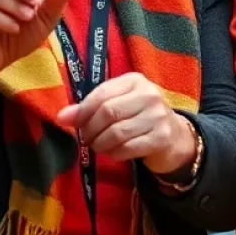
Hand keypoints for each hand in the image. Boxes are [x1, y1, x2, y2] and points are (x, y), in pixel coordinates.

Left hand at [56, 72, 196, 176]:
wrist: (173, 135)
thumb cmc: (138, 116)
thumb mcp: (117, 104)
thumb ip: (90, 108)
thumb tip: (62, 117)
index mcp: (135, 81)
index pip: (102, 93)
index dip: (83, 110)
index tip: (73, 123)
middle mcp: (149, 94)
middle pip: (108, 112)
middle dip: (90, 130)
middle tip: (87, 139)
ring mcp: (158, 116)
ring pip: (116, 133)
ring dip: (100, 144)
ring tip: (99, 145)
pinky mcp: (161, 137)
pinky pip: (126, 148)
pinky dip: (114, 153)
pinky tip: (114, 152)